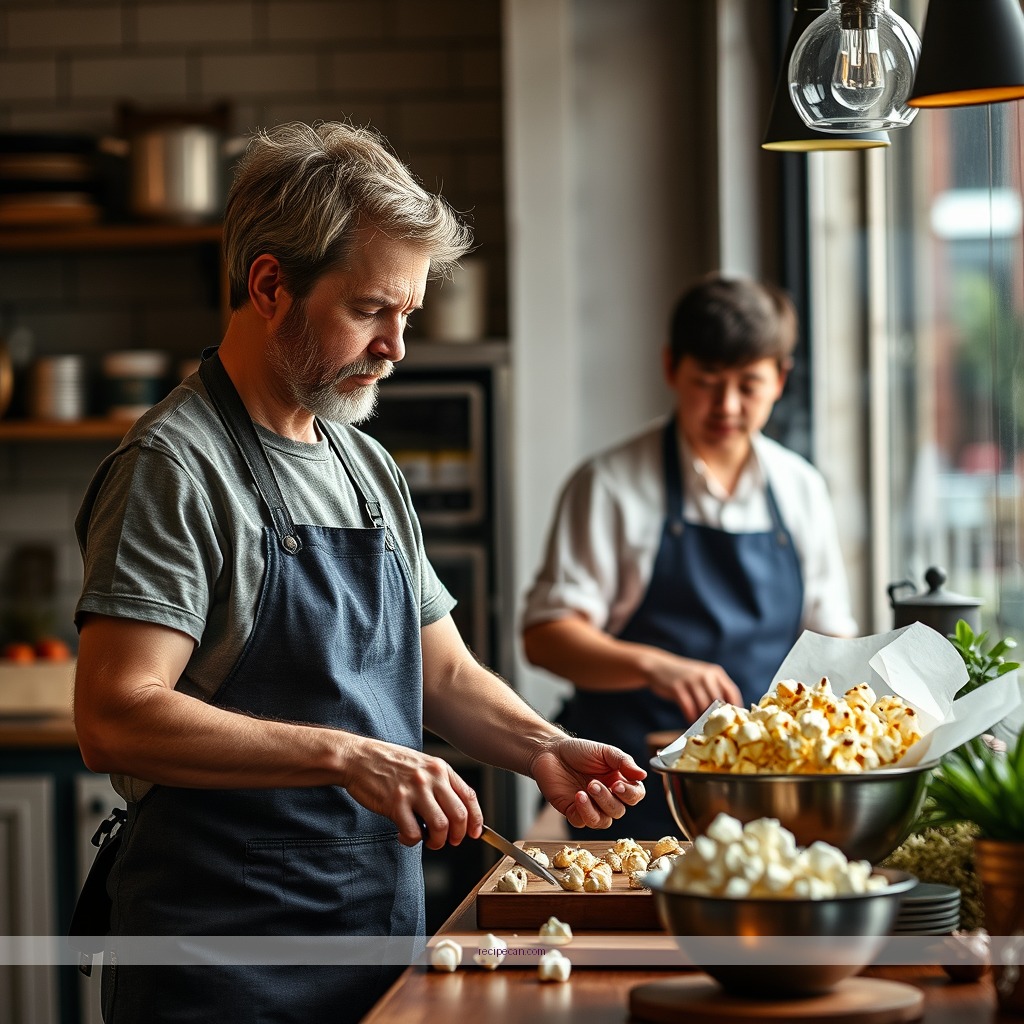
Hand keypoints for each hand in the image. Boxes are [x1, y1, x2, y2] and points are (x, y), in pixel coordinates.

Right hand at [339, 736, 482, 849]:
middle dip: (457, 835)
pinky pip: (413, 833)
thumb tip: (455, 811)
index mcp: (440, 768)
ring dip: (437, 841)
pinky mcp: (395, 803)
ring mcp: (414, 790)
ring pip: (440, 826)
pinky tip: (404, 835)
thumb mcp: (421, 765)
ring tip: (427, 840)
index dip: (476, 819)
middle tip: (449, 841)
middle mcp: (431, 778)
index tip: (474, 832)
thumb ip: (439, 783)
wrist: (359, 758)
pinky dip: (411, 841)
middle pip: (459, 815)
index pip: (469, 796)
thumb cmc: (389, 763)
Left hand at [529, 736, 646, 830]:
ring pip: (603, 821)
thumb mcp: (604, 751)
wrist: (550, 752)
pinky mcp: (573, 812)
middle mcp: (606, 797)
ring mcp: (590, 807)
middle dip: (607, 799)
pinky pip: (582, 822)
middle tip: (593, 783)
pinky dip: (582, 812)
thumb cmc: (578, 751)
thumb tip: (643, 775)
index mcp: (618, 782)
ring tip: (584, 791)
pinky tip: (576, 796)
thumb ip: (623, 761)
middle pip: (618, 811)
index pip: (634, 796)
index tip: (617, 784)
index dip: (629, 794)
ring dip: (595, 808)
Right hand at [642, 648, 742, 720]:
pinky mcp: (677, 687)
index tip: (733, 721)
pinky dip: (690, 717)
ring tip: (702, 727)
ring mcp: (691, 680)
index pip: (732, 692)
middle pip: (718, 701)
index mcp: (715, 672)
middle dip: (717, 716)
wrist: (658, 666)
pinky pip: (688, 707)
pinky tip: (690, 721)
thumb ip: (714, 689)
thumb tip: (727, 713)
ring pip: (703, 706)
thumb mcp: (702, 676)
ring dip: (703, 719)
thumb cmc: (683, 676)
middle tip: (716, 729)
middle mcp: (705, 675)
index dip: (734, 708)